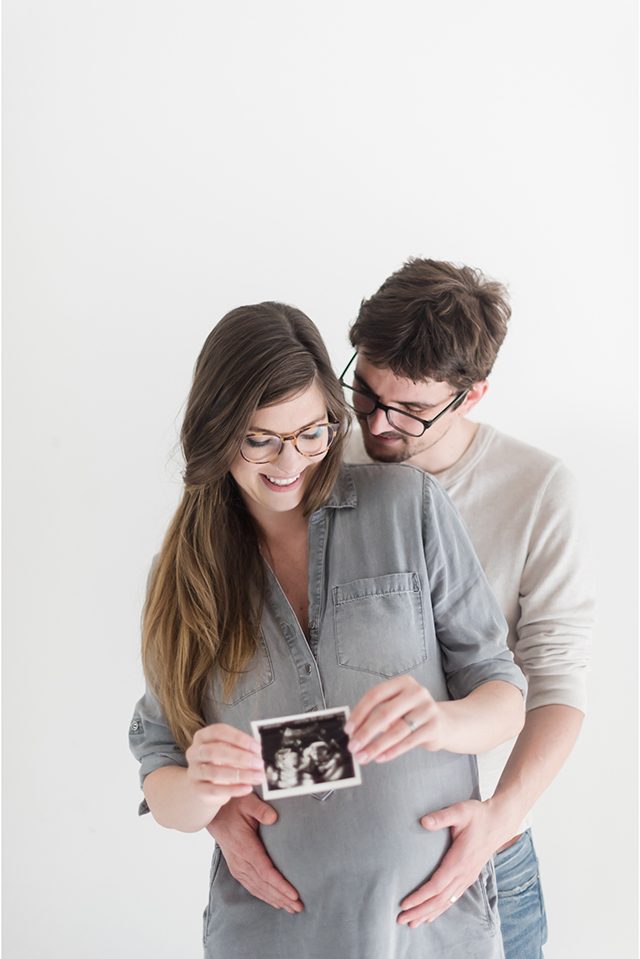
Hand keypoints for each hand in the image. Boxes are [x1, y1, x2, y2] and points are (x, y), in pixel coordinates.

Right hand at [185, 723, 264, 807]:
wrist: (205, 786)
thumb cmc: (221, 763)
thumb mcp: (229, 751)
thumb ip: (242, 750)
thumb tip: (258, 754)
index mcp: (202, 736)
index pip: (218, 731)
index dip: (238, 738)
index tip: (257, 747)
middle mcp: (194, 752)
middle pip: (214, 751)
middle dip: (240, 757)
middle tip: (259, 763)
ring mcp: (194, 772)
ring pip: (215, 772)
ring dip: (240, 774)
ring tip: (258, 776)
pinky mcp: (197, 789)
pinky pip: (215, 790)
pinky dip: (234, 789)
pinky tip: (248, 788)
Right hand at [208, 794, 302, 913]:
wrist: (215, 814)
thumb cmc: (233, 806)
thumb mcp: (247, 801)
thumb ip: (261, 810)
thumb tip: (274, 818)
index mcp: (244, 847)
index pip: (265, 871)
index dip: (280, 885)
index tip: (294, 894)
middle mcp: (240, 861)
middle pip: (264, 885)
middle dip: (282, 897)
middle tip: (299, 907)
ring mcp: (237, 866)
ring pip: (258, 888)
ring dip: (275, 899)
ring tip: (291, 908)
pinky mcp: (236, 868)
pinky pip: (251, 886)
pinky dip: (264, 896)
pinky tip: (274, 901)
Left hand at [346, 675, 448, 763]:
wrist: (445, 723)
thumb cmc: (413, 714)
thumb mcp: (397, 706)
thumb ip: (378, 713)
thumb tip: (354, 732)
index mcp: (403, 682)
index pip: (375, 695)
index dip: (359, 713)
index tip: (348, 729)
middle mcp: (416, 692)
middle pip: (384, 713)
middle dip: (365, 733)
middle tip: (352, 747)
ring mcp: (427, 709)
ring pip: (396, 731)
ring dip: (376, 746)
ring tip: (363, 756)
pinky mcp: (434, 727)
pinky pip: (408, 742)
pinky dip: (392, 751)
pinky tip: (380, 757)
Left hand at [397, 798, 511, 927]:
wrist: (499, 822)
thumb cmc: (478, 815)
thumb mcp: (460, 811)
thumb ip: (441, 817)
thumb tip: (423, 822)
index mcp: (460, 861)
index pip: (436, 885)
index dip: (420, 897)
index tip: (404, 904)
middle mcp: (464, 874)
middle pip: (439, 899)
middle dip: (419, 911)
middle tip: (400, 920)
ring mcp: (467, 877)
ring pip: (446, 902)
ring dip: (428, 914)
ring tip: (412, 924)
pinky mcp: (468, 877)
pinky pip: (453, 898)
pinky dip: (440, 909)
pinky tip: (430, 915)